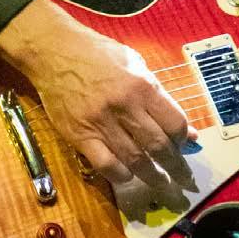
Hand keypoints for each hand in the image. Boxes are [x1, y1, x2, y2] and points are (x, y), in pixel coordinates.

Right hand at [0, 0, 195, 187]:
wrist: (53, 51)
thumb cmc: (97, 54)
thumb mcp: (134, 63)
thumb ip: (159, 95)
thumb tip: (184, 130)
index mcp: (141, 85)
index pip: (174, 123)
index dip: (183, 140)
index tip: (185, 148)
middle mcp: (124, 106)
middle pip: (159, 146)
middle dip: (177, 169)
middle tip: (185, 183)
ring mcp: (100, 122)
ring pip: (135, 160)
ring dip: (153, 178)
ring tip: (164, 186)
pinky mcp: (79, 135)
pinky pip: (105, 164)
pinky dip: (121, 175)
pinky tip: (128, 176)